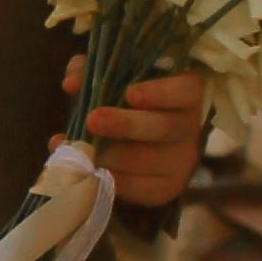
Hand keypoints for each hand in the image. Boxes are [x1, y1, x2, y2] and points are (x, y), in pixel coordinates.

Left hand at [60, 57, 206, 208]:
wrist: (137, 142)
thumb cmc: (124, 101)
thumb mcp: (109, 79)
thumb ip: (91, 72)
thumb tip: (72, 83)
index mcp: (185, 93)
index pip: (184, 91)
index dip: (160, 93)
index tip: (130, 93)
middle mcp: (189, 127)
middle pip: (165, 128)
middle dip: (126, 125)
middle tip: (93, 120)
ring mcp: (181, 160)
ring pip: (149, 162)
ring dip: (111, 157)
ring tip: (80, 150)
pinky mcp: (167, 186)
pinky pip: (140, 188)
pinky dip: (109, 180)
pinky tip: (86, 171)